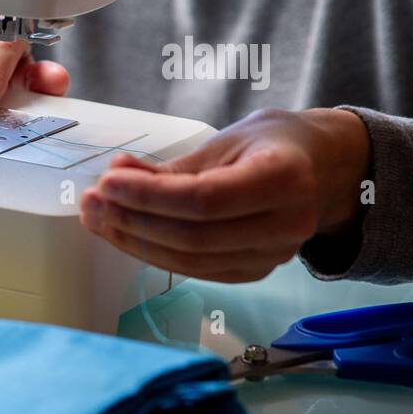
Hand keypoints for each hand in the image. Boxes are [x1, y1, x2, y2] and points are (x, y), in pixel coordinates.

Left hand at [80, 108, 371, 282]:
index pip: (204, 199)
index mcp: (284, 179)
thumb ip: (171, 167)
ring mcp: (273, 256)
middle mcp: (286, 224)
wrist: (322, 170)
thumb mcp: (226, 141)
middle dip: (131, 220)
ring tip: (97, 217)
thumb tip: (114, 174)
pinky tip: (124, 233)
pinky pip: (195, 269)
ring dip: (133, 240)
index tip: (105, 183)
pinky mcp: (254, 272)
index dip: (148, 196)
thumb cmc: (272, 145)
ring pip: (189, 260)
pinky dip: (154, 253)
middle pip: (192, 235)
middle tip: (91, 203)